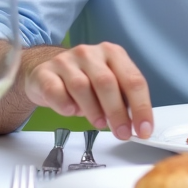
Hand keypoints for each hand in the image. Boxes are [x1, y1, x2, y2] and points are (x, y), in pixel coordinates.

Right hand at [23, 42, 152, 140]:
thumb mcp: (108, 86)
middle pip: (107, 82)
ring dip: (93, 110)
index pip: (133, 80)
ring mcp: (66, 61)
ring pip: (81, 86)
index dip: (141, 107)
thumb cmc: (84, 80)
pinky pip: (55, 91)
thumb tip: (137, 125)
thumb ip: (123, 100)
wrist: (47, 72)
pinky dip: (65, 105)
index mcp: (112, 54)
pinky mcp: (44, 73)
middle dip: (117, 112)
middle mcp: (90, 53)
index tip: (143, 129)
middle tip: (122, 133)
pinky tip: (70, 112)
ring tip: (99, 123)